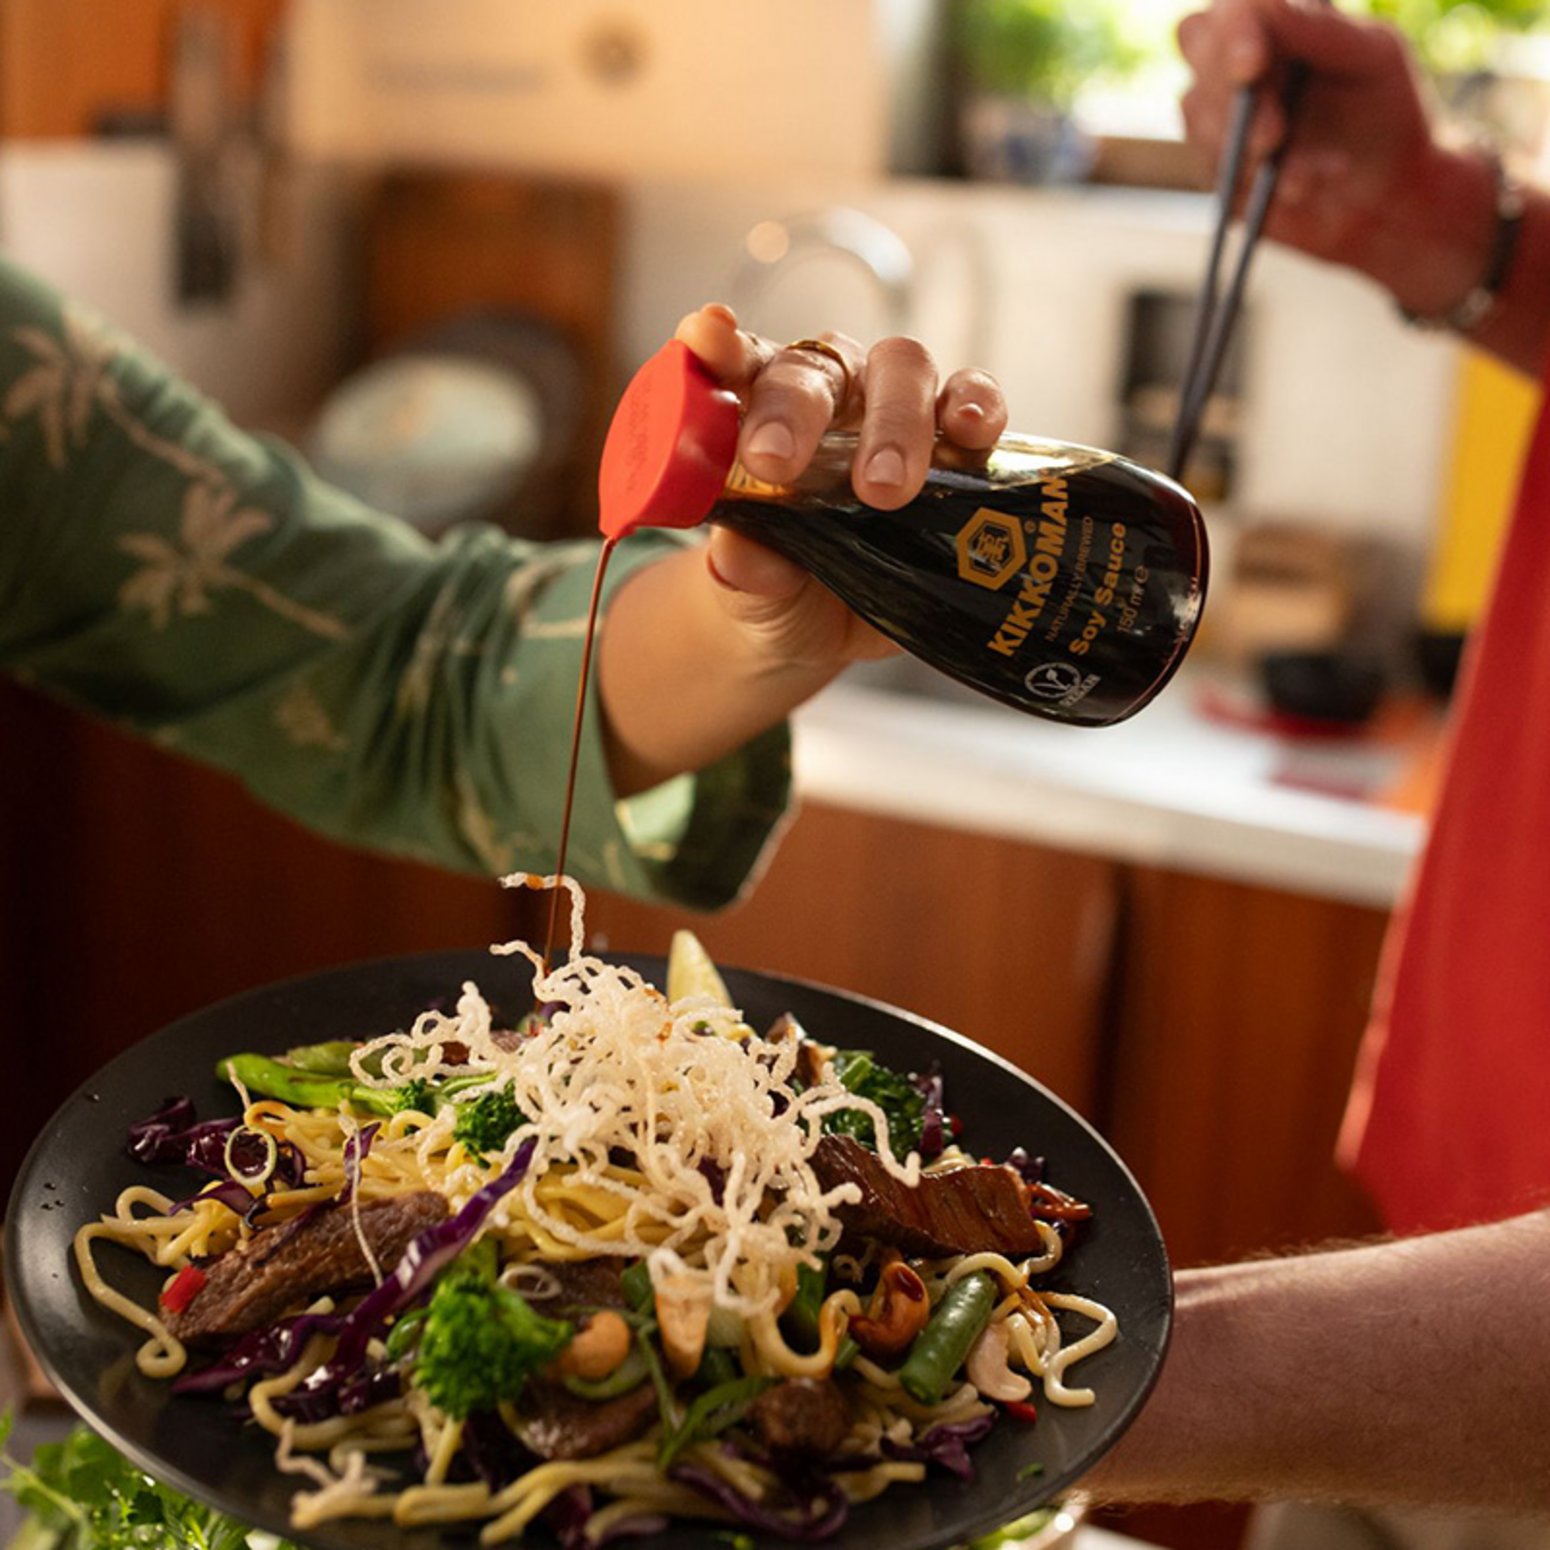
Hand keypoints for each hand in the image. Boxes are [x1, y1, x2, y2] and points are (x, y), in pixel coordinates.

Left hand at [673, 302, 1006, 672]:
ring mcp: (896, 411)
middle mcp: (830, 398)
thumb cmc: (776, 591)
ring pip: (902, 370)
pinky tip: (971, 431)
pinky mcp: (957, 445)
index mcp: (762, 414)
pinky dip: (977, 406)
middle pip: (818, 369)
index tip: (702, 338)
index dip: (721, 346)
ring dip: (893, 421)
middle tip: (776, 462)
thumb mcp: (752, 594)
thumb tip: (743, 554)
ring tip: (880, 488)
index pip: (738, 364)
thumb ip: (744, 568)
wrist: (833, 634)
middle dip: (796, 408)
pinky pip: (974, 401)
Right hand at [1178, 0, 1440, 278]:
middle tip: (1273, 135)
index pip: (1231, 7)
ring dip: (1251, 147)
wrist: (1386, 197)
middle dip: (1224, 86)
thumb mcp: (1373, 59)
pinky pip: (1213, 170)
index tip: (1252, 67)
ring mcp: (1221, 115)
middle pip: (1194, 42)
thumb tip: (1263, 4)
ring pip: (1197, 112)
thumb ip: (1320, 30)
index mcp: (1280, 20)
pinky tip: (1303, 187)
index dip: (1233, 32)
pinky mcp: (1218, 170)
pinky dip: (1258, 183)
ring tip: (1309, 175)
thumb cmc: (1387, 114)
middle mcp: (1240, 60)